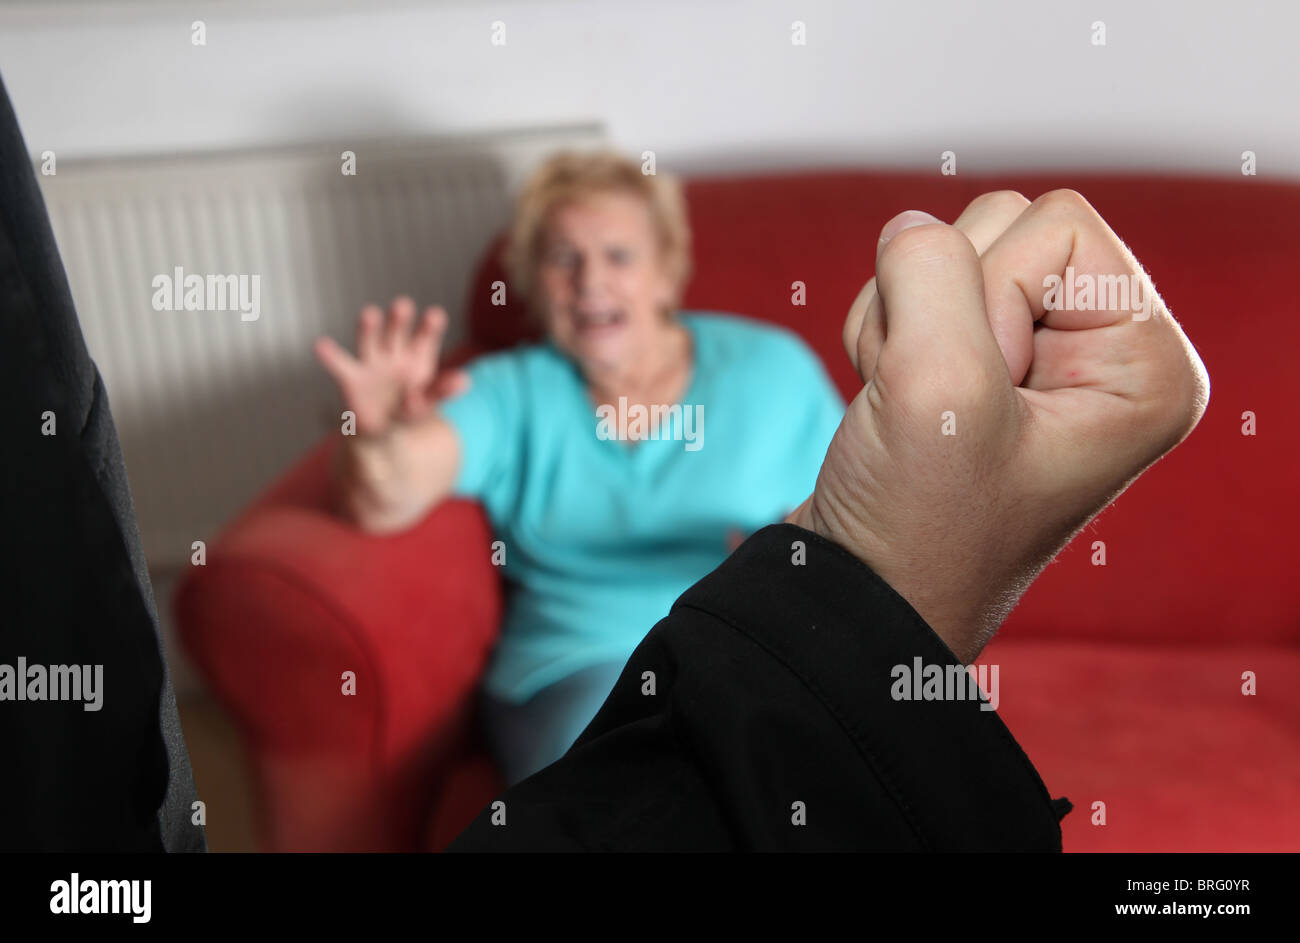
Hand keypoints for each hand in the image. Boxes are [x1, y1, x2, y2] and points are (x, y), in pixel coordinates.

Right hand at [314, 296, 468, 437]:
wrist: (383, 432)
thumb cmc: (410, 410)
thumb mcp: (429, 402)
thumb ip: (442, 391)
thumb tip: (465, 380)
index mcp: (417, 356)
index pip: (426, 337)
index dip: (430, 326)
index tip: (436, 315)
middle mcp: (394, 353)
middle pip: (396, 332)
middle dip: (399, 320)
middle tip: (403, 305)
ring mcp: (371, 363)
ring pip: (370, 341)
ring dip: (370, 328)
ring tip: (370, 314)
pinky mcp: (351, 378)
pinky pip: (340, 365)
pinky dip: (330, 356)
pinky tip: (321, 345)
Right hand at [789, 190, 1208, 662]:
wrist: (859, 594)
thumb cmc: (919, 526)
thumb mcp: (938, 388)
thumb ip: (932, 271)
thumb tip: (910, 229)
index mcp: (1144, 364)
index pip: (1057, 226)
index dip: (989, 299)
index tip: (976, 398)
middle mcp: (1102, 354)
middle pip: (1002, 226)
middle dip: (938, 309)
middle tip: (938, 406)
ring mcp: (1033, 358)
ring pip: (946, 252)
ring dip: (901, 325)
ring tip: (909, 409)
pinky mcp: (974, 363)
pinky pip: (911, 288)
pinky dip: (880, 339)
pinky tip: (890, 405)